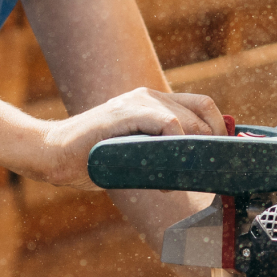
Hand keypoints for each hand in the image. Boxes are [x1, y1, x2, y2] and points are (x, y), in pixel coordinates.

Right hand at [33, 87, 223, 187]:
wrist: (55, 154)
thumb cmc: (95, 158)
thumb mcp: (138, 152)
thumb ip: (164, 152)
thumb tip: (195, 169)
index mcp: (155, 102)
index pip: (203, 106)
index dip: (220, 131)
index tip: (221, 158)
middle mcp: (150, 96)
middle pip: (203, 112)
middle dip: (212, 145)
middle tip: (206, 174)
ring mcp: (137, 102)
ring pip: (188, 120)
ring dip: (193, 153)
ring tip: (181, 180)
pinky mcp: (126, 113)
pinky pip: (167, 124)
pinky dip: (174, 149)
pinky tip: (164, 176)